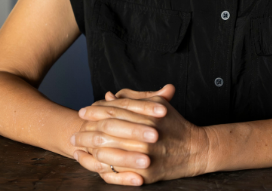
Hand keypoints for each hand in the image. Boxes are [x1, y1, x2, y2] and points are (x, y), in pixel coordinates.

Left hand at [69, 84, 211, 185]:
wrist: (196, 150)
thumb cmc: (175, 125)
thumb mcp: (158, 105)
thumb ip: (133, 99)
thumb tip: (108, 96)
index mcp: (148, 116)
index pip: (114, 112)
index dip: (95, 111)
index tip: (82, 112)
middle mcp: (145, 136)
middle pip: (106, 133)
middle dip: (86, 132)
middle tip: (75, 133)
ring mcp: (144, 157)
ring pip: (107, 153)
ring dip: (88, 150)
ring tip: (77, 147)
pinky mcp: (144, 174)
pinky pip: (116, 172)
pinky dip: (99, 167)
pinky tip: (89, 162)